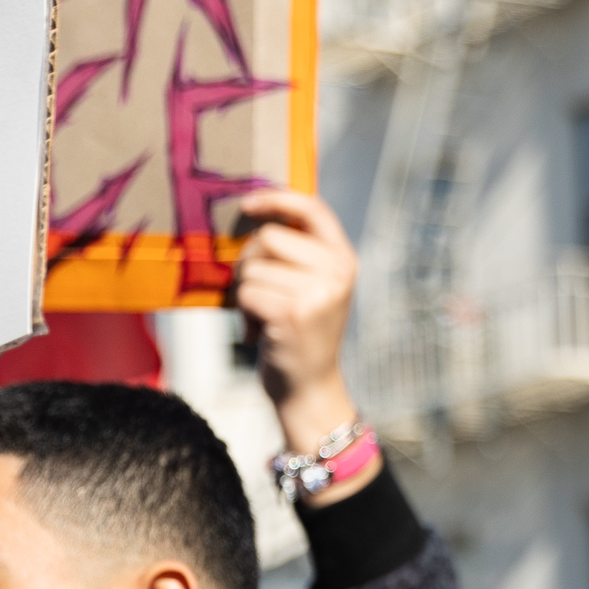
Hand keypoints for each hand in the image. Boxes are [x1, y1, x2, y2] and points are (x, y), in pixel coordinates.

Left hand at [230, 189, 364, 469]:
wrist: (309, 390)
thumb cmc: (301, 336)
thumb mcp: (313, 287)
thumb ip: (298, 252)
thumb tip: (253, 211)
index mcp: (344, 259)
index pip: (312, 209)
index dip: (277, 198)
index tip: (248, 204)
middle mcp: (337, 271)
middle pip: (269, 236)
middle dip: (250, 261)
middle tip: (259, 293)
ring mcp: (317, 292)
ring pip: (252, 267)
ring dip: (246, 292)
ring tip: (264, 318)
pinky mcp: (293, 313)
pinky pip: (246, 292)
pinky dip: (244, 312)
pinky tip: (260, 331)